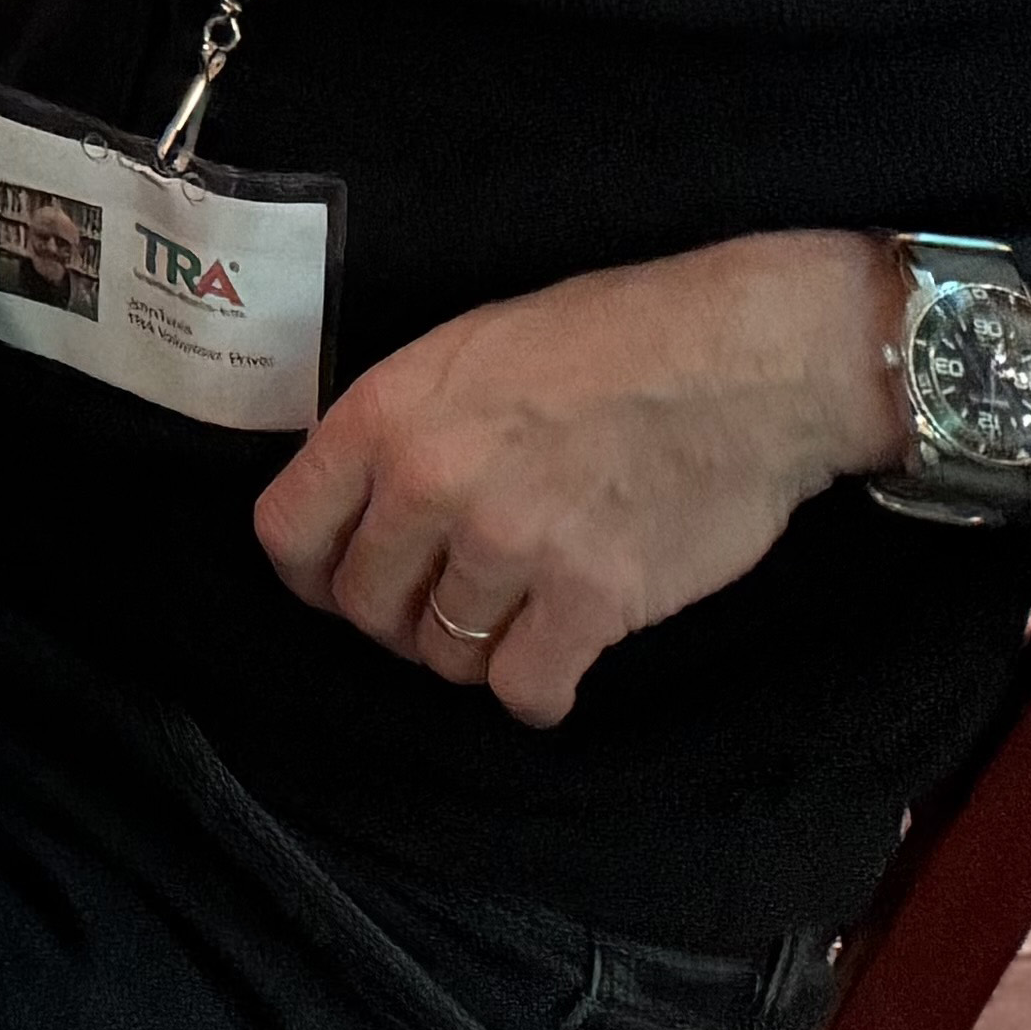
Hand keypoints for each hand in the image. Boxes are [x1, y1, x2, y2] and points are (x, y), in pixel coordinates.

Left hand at [254, 233, 905, 727]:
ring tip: (516, 612)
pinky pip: (526, 689)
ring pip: (444, 657)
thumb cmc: (609, 340)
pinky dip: (539, 688)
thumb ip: (399, 428)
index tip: (343, 580)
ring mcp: (511, 545)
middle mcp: (432, 483)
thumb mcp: (465, 351)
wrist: (744, 361)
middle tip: (448, 600)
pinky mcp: (591, 599)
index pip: (287, 532)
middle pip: (364, 608)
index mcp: (387, 414)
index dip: (312, 571)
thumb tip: (359, 504)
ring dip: (474, 650)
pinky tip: (560, 655)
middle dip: (399, 618)